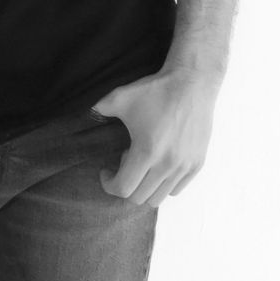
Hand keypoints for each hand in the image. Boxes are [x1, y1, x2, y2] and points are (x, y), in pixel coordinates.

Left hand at [93, 65, 220, 204]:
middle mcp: (168, 164)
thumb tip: (82, 115)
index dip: (108, 184)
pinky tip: (159, 164)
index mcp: (147, 151)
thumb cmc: (156, 90)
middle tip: (125, 161)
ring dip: (145, 186)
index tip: (105, 171)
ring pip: (158, 198)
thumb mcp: (120, 97)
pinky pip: (176, 190)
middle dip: (126, 184)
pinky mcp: (197, 164)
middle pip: (139, 198)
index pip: (123, 189)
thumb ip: (97, 110)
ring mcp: (185, 166)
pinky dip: (163, 184)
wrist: (192, 82)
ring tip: (143, 163)